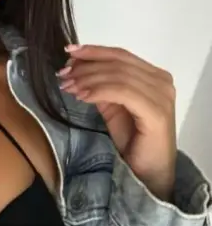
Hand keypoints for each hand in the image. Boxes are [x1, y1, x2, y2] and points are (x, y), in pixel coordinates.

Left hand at [57, 45, 176, 201]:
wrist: (149, 173)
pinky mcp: (156, 111)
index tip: (68, 52)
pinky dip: (99, 91)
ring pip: (118, 75)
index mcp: (154, 76)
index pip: (120, 54)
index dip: (93, 51)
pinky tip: (82, 96)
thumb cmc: (133, 141)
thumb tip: (76, 67)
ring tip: (68, 86)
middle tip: (63, 74)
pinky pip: (122, 92)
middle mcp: (162, 81)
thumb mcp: (112, 107)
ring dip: (88, 78)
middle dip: (86, 66)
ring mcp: (162, 96)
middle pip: (117, 63)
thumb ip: (101, 86)